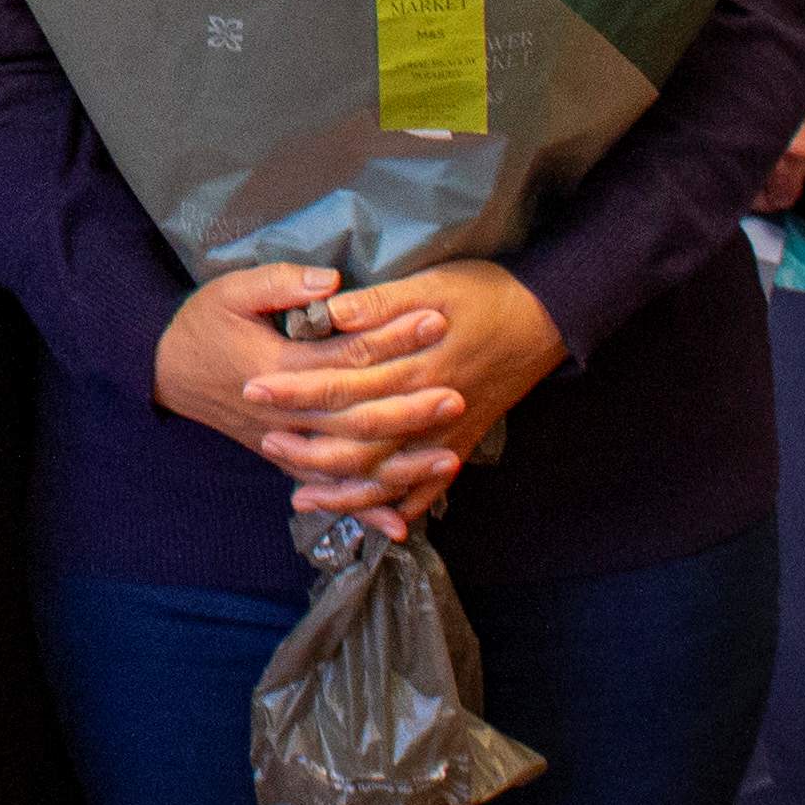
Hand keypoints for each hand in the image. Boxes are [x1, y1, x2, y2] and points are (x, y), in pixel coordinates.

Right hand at [154, 263, 460, 531]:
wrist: (164, 370)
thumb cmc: (202, 324)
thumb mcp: (232, 290)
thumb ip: (281, 284)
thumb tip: (333, 283)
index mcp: (278, 368)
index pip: (347, 355)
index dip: (392, 338)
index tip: (435, 320)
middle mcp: (286, 415)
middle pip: (358, 417)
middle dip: (410, 408)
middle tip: (457, 394)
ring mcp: (285, 444)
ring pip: (349, 463)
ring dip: (401, 464)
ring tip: (449, 458)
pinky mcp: (284, 460)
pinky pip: (329, 490)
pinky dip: (365, 507)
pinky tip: (401, 521)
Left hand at [253, 262, 571, 537]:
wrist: (549, 318)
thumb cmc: (485, 292)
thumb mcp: (431, 283)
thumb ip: (379, 302)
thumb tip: (328, 310)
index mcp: (411, 365)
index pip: (340, 382)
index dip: (295, 388)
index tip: (254, 389)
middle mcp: (426, 407)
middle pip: (358, 437)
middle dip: (308, 444)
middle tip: (265, 441)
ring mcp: (446, 431)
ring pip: (389, 475)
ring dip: (345, 489)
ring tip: (300, 495)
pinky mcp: (462, 440)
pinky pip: (427, 486)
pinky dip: (400, 505)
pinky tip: (377, 521)